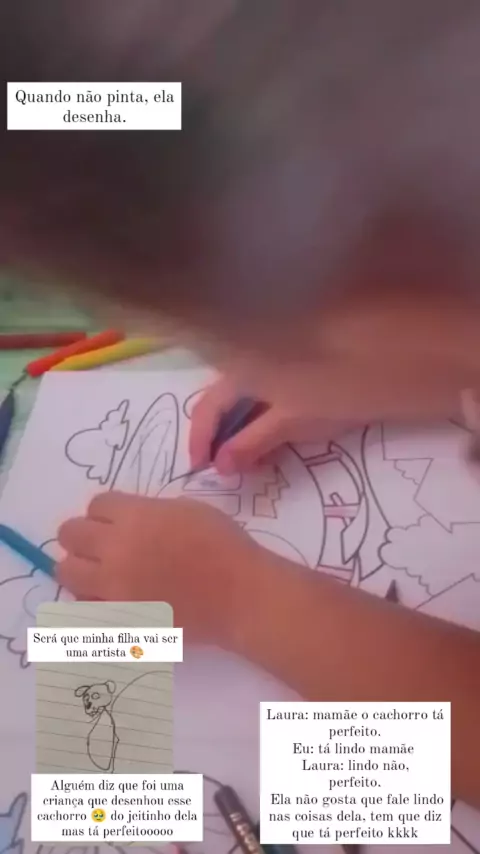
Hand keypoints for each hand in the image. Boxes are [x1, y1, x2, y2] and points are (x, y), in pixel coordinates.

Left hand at [56, 491, 258, 643]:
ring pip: (67, 572)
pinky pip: (85, 607)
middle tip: (99, 543)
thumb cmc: (223, 544)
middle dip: (83, 534)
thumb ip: (149, 511)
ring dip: (79, 566)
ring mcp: (113, 587)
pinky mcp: (119, 617)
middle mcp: (115, 549)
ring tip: (99, 571)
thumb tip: (129, 521)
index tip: (118, 519)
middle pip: (71, 534)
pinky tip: (110, 597)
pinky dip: (92, 600)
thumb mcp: (187, 509)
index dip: (107, 511)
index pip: (95, 505)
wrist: (239, 594)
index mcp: (134, 517)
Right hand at [189, 375, 354, 473]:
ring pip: (243, 405)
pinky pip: (263, 402)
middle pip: (221, 404)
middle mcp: (250, 364)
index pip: (207, 408)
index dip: (200, 440)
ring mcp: (272, 368)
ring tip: (251, 464)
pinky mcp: (292, 377)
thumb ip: (251, 443)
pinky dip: (260, 425)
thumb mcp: (289, 421)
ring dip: (240, 434)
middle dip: (220, 439)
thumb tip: (220, 466)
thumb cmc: (333, 389)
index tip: (201, 470)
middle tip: (228, 471)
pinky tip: (271, 444)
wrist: (386, 363)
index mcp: (242, 370)